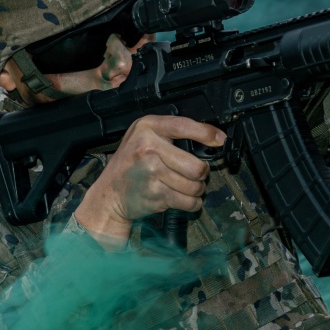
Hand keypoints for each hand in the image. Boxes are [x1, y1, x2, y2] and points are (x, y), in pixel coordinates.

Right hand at [72, 116, 225, 246]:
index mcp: (147, 127)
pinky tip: (180, 198)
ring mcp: (151, 171)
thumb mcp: (142, 138)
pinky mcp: (155, 193)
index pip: (183, 126)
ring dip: (195, 190)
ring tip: (182, 187)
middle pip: (196, 166)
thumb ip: (169, 134)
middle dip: (201, 174)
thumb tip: (211, 136)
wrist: (109, 194)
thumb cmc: (130, 165)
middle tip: (193, 174)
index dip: (206, 133)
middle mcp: (148, 147)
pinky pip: (189, 201)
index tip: (220, 140)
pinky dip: (191, 203)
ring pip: (195, 186)